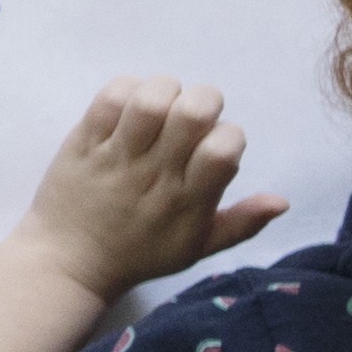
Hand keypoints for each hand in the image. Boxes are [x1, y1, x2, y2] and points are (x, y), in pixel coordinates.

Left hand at [18, 76, 285, 297]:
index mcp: (188, 202)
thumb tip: (283, 201)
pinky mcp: (83, 143)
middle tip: (193, 114)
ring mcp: (116, 158)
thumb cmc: (139, 254)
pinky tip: (131, 105)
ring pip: (149, 99)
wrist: (69, 263)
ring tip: (162, 105)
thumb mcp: (196, 248)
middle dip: (203, 100)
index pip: (223, 150)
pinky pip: (108, 99)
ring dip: (165, 89)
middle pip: (191, 114)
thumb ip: (241, 223)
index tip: (215, 143)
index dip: (228, 135)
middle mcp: (154, 176)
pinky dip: (127, 88)